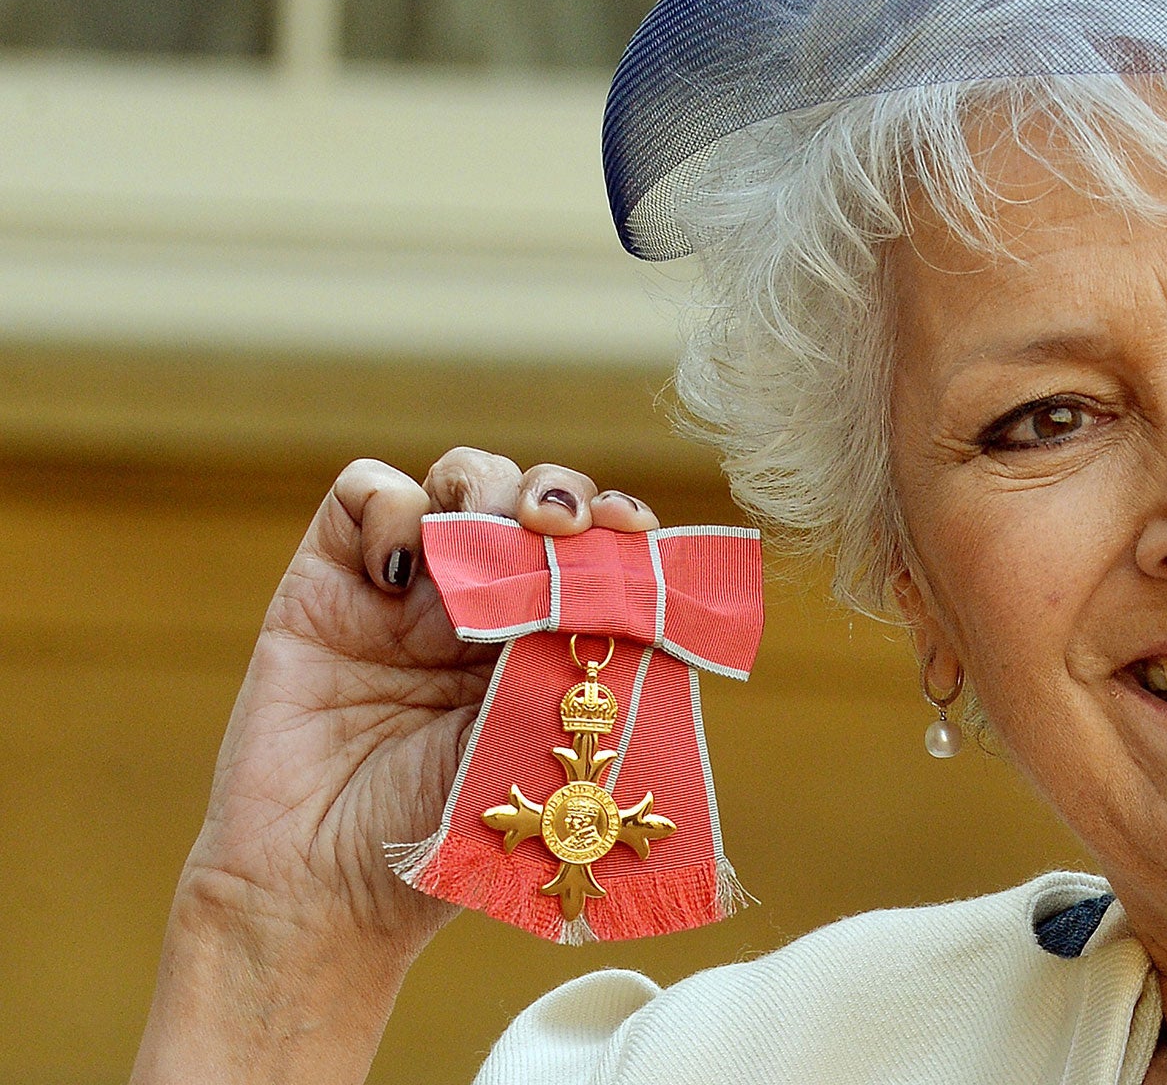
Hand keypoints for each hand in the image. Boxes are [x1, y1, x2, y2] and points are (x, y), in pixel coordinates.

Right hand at [133, 450, 659, 1084]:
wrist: (320, 890)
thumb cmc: (437, 838)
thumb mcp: (537, 748)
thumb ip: (578, 668)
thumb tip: (644, 599)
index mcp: (546, 639)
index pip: (596, 548)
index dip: (619, 523)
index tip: (633, 529)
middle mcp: (482, 601)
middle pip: (537, 495)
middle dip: (560, 492)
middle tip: (563, 524)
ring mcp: (406, 585)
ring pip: (462, 477)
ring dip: (489, 485)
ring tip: (497, 533)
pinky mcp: (328, 579)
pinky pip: (365, 491)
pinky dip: (391, 504)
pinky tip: (400, 571)